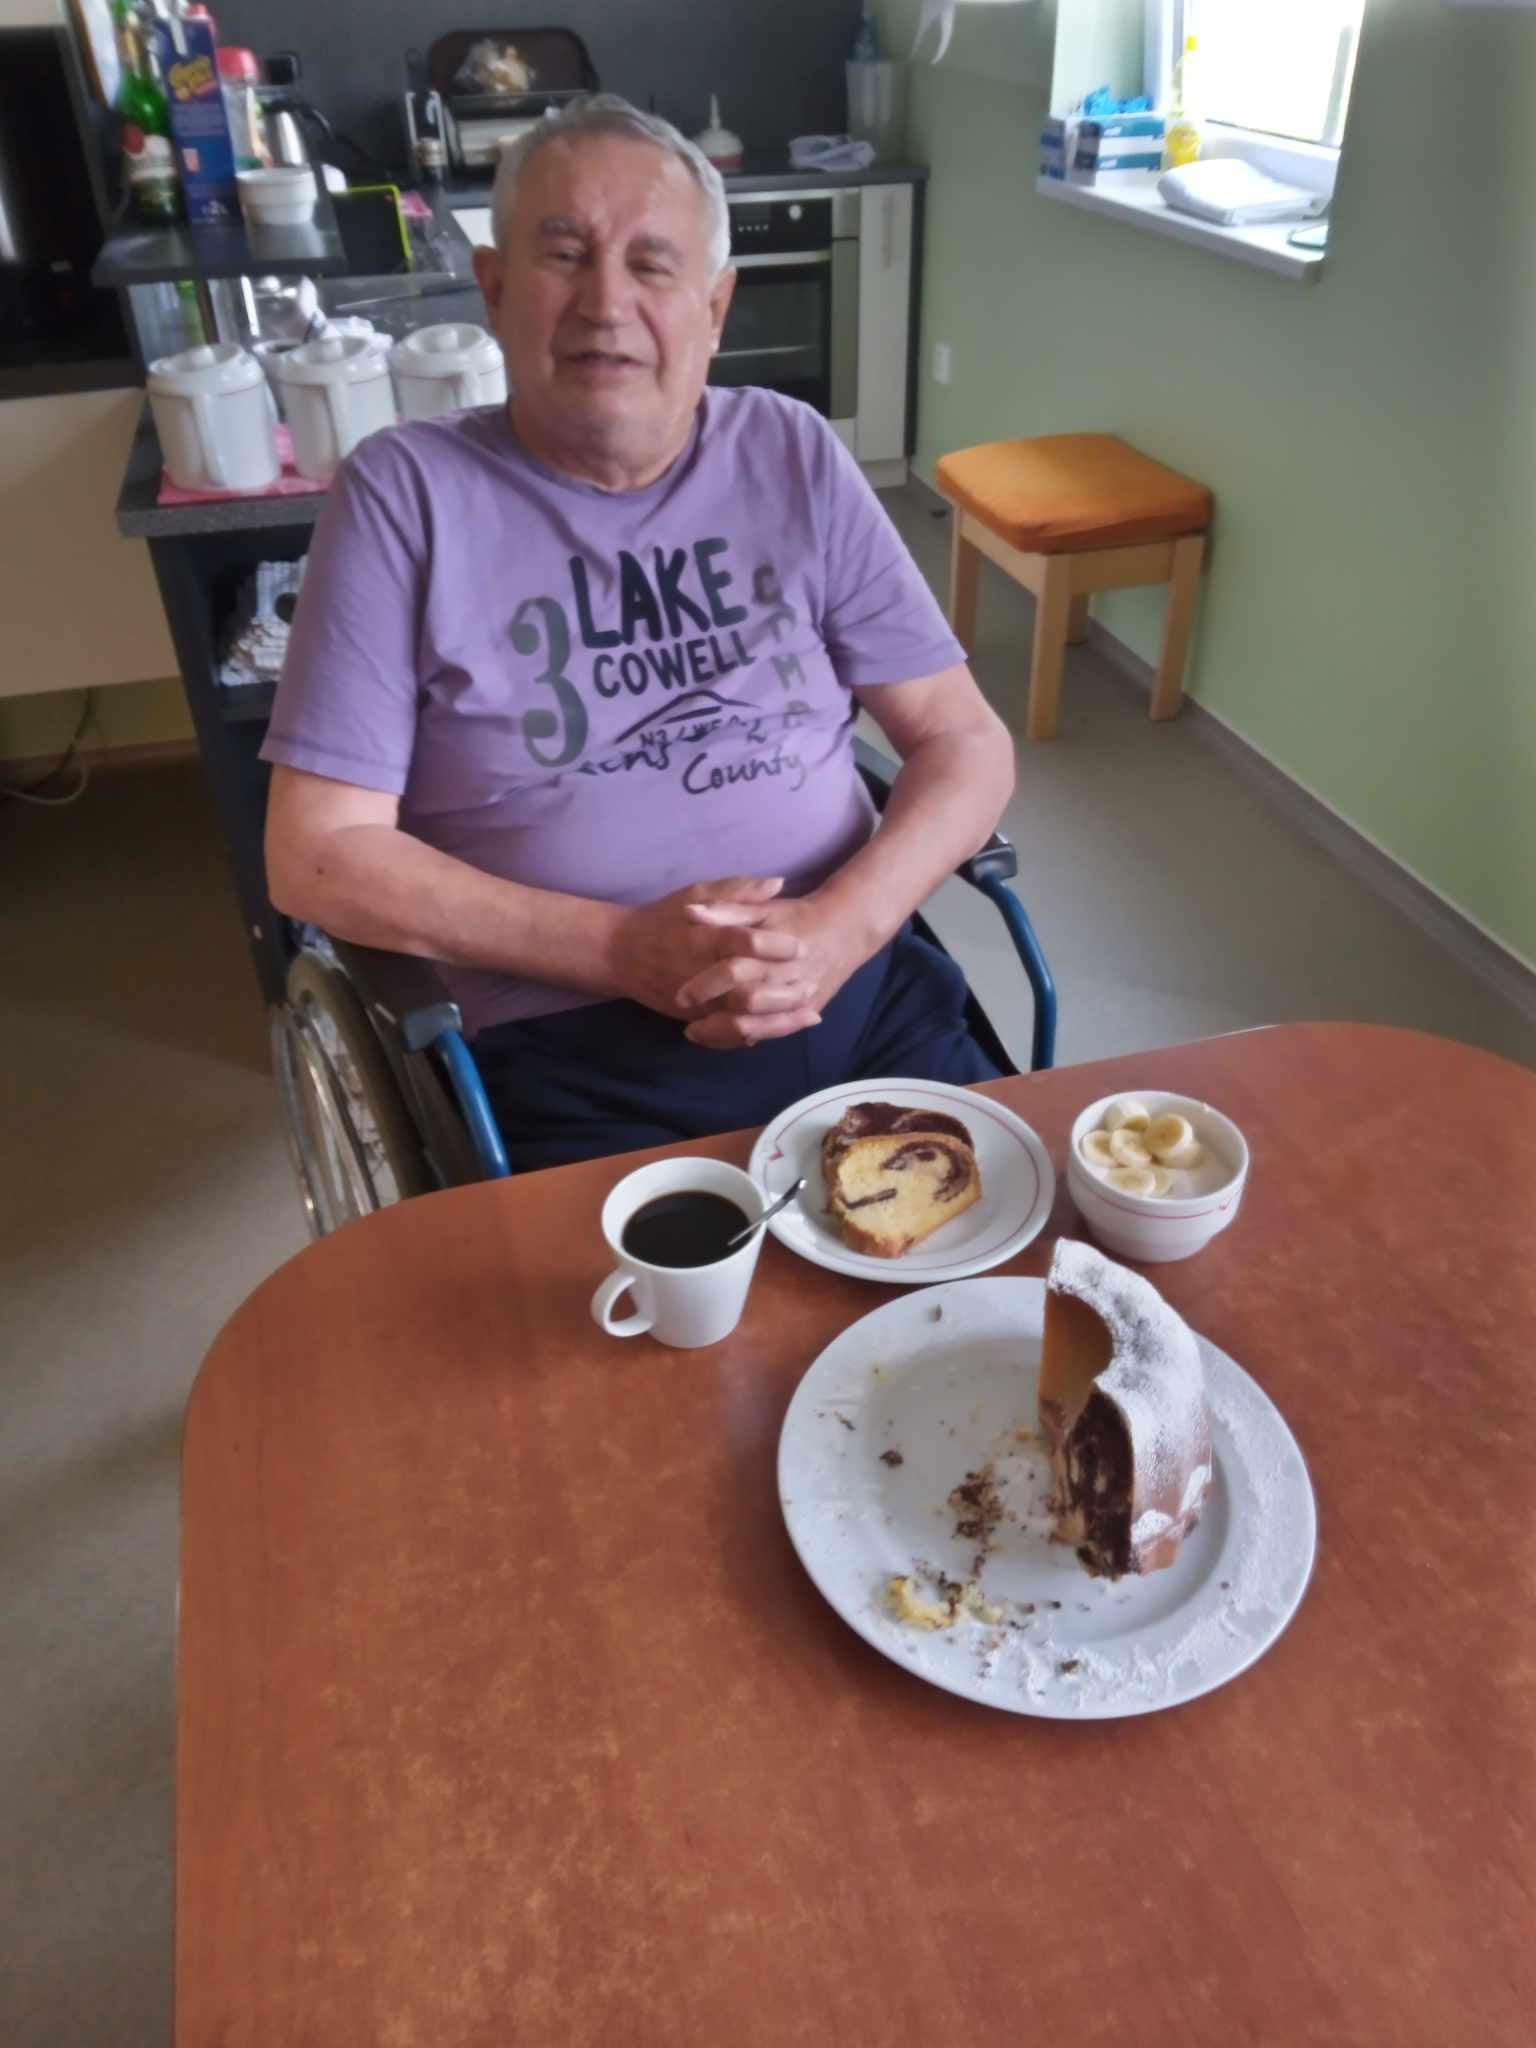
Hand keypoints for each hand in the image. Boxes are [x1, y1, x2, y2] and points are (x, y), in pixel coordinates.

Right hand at [604, 877, 807, 1022]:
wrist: (620, 955)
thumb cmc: (662, 918)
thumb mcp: (695, 894)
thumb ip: (736, 890)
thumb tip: (777, 882)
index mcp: (702, 937)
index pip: (742, 943)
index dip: (773, 945)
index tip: (800, 945)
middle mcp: (700, 973)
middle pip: (747, 987)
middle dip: (782, 990)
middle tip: (815, 984)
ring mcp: (698, 1001)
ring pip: (741, 1016)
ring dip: (777, 1018)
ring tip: (810, 1013)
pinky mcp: (695, 1018)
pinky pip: (729, 1030)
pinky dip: (758, 1031)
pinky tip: (785, 1028)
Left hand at [675, 893, 872, 1050]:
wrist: (846, 929)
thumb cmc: (797, 916)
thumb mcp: (763, 910)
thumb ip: (728, 910)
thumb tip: (690, 913)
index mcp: (772, 950)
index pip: (734, 970)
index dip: (705, 985)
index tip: (680, 996)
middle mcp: (787, 977)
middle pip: (747, 1005)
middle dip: (714, 1019)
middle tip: (685, 1025)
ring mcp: (799, 999)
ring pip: (759, 1027)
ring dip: (725, 1035)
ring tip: (695, 1033)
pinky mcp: (806, 1012)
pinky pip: (772, 1033)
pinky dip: (745, 1038)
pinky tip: (722, 1038)